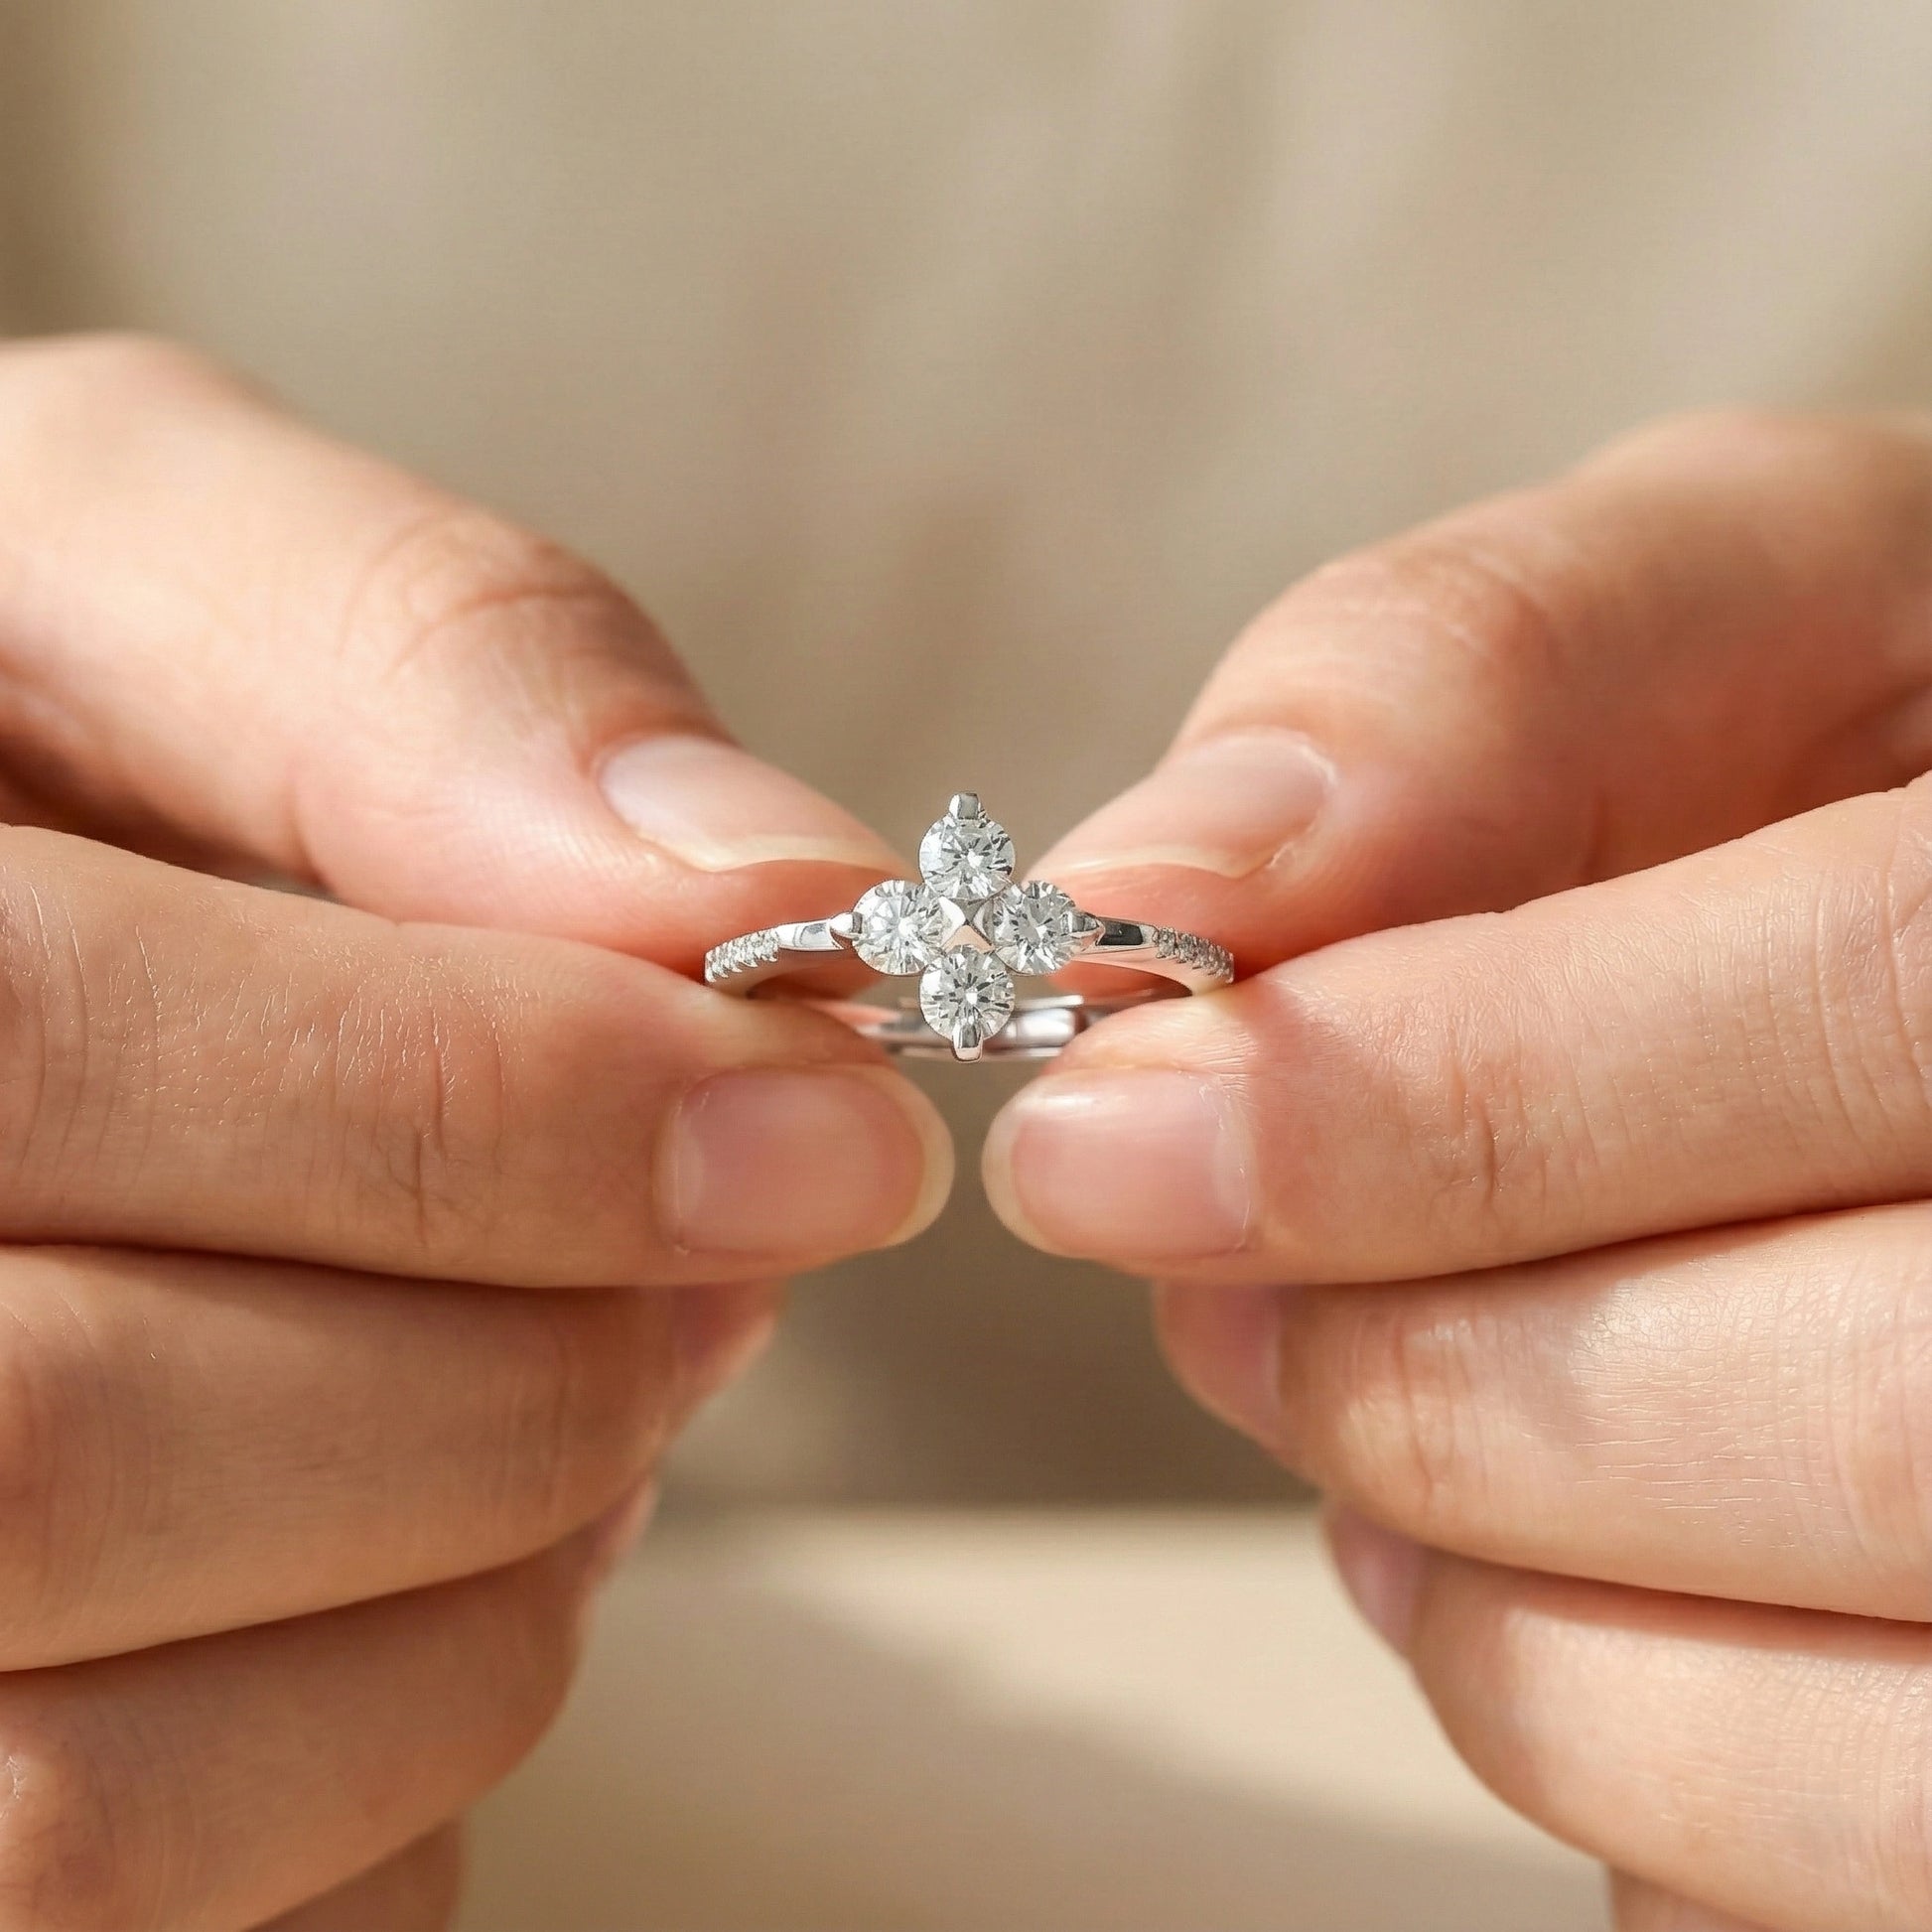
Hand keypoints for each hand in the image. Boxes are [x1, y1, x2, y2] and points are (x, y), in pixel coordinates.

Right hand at [0, 336, 948, 1928]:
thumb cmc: (10, 719)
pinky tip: (416, 1557)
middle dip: (526, 1364)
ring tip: (593, 1393)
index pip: (24, 1056)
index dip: (477, 1105)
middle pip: (57, 1459)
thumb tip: (762, 879)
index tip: (830, 1115)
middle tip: (736, 1253)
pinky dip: (404, 1762)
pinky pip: (194, 1923)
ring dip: (483, 1584)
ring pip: (97, 1793)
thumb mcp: (138, 569)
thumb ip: (419, 662)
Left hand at [984, 410, 1931, 1929]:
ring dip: (1470, 1563)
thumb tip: (1155, 881)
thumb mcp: (1715, 614)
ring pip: (1805, 1714)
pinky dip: (1581, 1725)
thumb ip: (1468, 680)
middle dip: (1415, 1361)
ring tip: (1378, 1397)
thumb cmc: (1848, 751)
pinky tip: (1556, 1548)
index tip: (1104, 1130)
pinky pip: (1767, 1872)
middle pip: (1857, 1411)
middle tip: (1213, 1284)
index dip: (1449, 1098)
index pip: (1864, 1004)